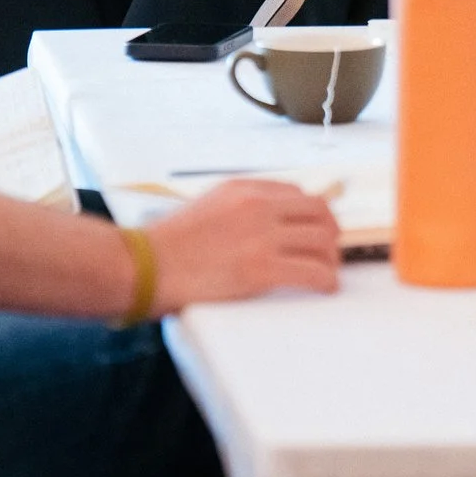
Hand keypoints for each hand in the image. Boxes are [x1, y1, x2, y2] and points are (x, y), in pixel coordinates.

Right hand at [145, 178, 341, 311]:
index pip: (296, 194)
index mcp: (241, 190)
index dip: (311, 214)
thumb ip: (235, 211)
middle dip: (329, 232)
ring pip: (322, 239)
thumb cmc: (165, 246)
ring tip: (327, 271)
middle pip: (318, 212)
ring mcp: (262, 236)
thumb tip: (262, 226)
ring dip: (331, 257)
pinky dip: (327, 280)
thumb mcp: (204, 208)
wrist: (145, 265)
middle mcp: (257, 206)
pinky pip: (312, 271)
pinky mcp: (262, 268)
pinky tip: (325, 287)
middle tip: (329, 250)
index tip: (313, 229)